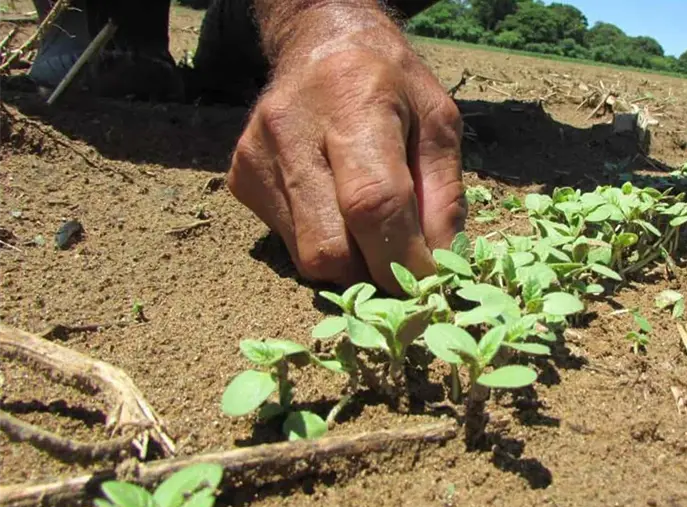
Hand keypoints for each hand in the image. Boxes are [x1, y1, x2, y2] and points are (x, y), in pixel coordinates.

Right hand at [227, 7, 464, 295]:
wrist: (321, 43)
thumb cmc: (392, 85)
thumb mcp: (438, 124)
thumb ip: (444, 195)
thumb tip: (442, 265)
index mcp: (352, 102)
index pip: (374, 203)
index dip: (404, 258)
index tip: (432, 280)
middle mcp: (291, 129)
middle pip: (331, 248)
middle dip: (376, 271)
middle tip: (403, 259)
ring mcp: (256, 157)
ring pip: (308, 257)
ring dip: (351, 261)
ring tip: (370, 224)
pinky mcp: (240, 178)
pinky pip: (288, 243)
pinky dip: (324, 242)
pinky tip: (335, 205)